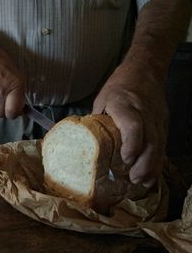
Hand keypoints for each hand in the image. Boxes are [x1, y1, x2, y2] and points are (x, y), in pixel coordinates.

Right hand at [0, 45, 25, 118]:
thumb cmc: (2, 65)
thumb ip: (19, 94)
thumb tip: (19, 110)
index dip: (13, 113)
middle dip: (2, 109)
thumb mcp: (18, 76)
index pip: (12, 113)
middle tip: (2, 99)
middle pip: (0, 114)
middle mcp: (0, 94)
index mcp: (14, 88)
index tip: (13, 110)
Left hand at [92, 63, 167, 187]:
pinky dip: (158, 160)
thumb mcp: (102, 99)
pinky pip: (163, 144)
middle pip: (151, 139)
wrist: (145, 70)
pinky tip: (152, 173)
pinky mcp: (163, 123)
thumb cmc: (119, 85)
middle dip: (145, 162)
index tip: (126, 159)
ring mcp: (157, 118)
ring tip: (143, 182)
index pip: (133, 125)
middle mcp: (144, 112)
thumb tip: (88, 144)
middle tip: (135, 179)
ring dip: (153, 165)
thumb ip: (98, 120)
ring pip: (159, 144)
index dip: (132, 143)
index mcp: (124, 104)